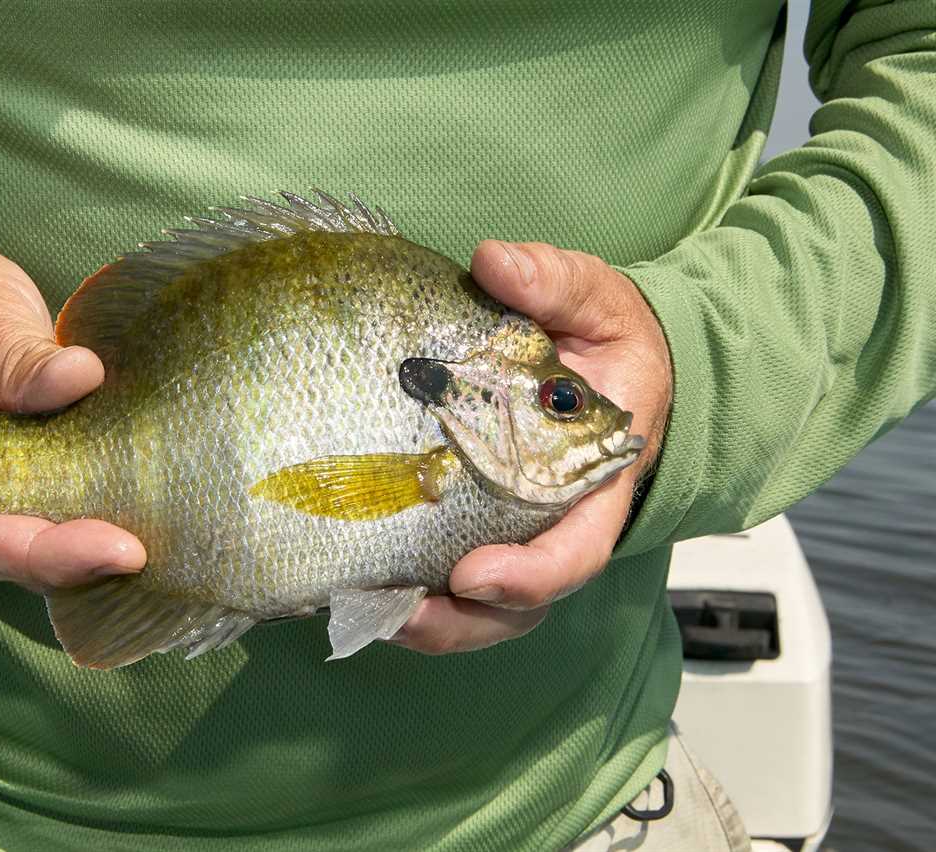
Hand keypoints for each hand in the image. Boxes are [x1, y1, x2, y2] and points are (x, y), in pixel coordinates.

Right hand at [0, 245, 145, 591]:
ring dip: (111, 543)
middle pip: (32, 556)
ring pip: (61, 540)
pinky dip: (119, 509)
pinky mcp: (46, 471)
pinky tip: (170, 504)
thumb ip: (18, 356)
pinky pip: (80, 504)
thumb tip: (80, 377)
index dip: (53, 554)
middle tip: (152, 550)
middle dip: (94, 562)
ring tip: (173, 535)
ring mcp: (9, 488)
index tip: (118, 548)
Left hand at [392, 241, 671, 653]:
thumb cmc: (607, 339)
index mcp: (596, 481)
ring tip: (364, 609)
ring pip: (480, 608)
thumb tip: (494, 262)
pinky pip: (447, 578)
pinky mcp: (476, 525)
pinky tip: (355, 582)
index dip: (531, 576)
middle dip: (461, 621)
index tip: (474, 574)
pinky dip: (408, 592)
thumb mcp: (596, 300)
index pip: (577, 549)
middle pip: (519, 603)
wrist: (608, 364)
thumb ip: (555, 284)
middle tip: (400, 614)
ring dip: (426, 620)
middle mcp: (555, 522)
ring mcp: (514, 532)